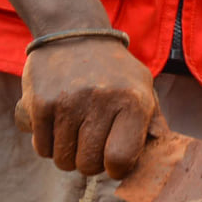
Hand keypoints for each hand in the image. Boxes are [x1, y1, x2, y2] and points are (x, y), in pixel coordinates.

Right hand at [15, 36, 157, 178]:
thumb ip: (153, 123)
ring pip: (63, 161)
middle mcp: (101, 101)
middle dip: (90, 160)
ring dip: (68, 153)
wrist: (75, 33)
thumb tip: (161, 157)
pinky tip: (58, 124)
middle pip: (88, 165)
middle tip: (92, 139)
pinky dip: (49, 144)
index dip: (116, 167)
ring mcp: (68, 102)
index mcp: (133, 101)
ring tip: (75, 129)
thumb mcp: (143, 87)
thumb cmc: (114, 71)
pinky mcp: (41, 103)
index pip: (120, 159)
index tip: (113, 159)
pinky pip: (42, 149)